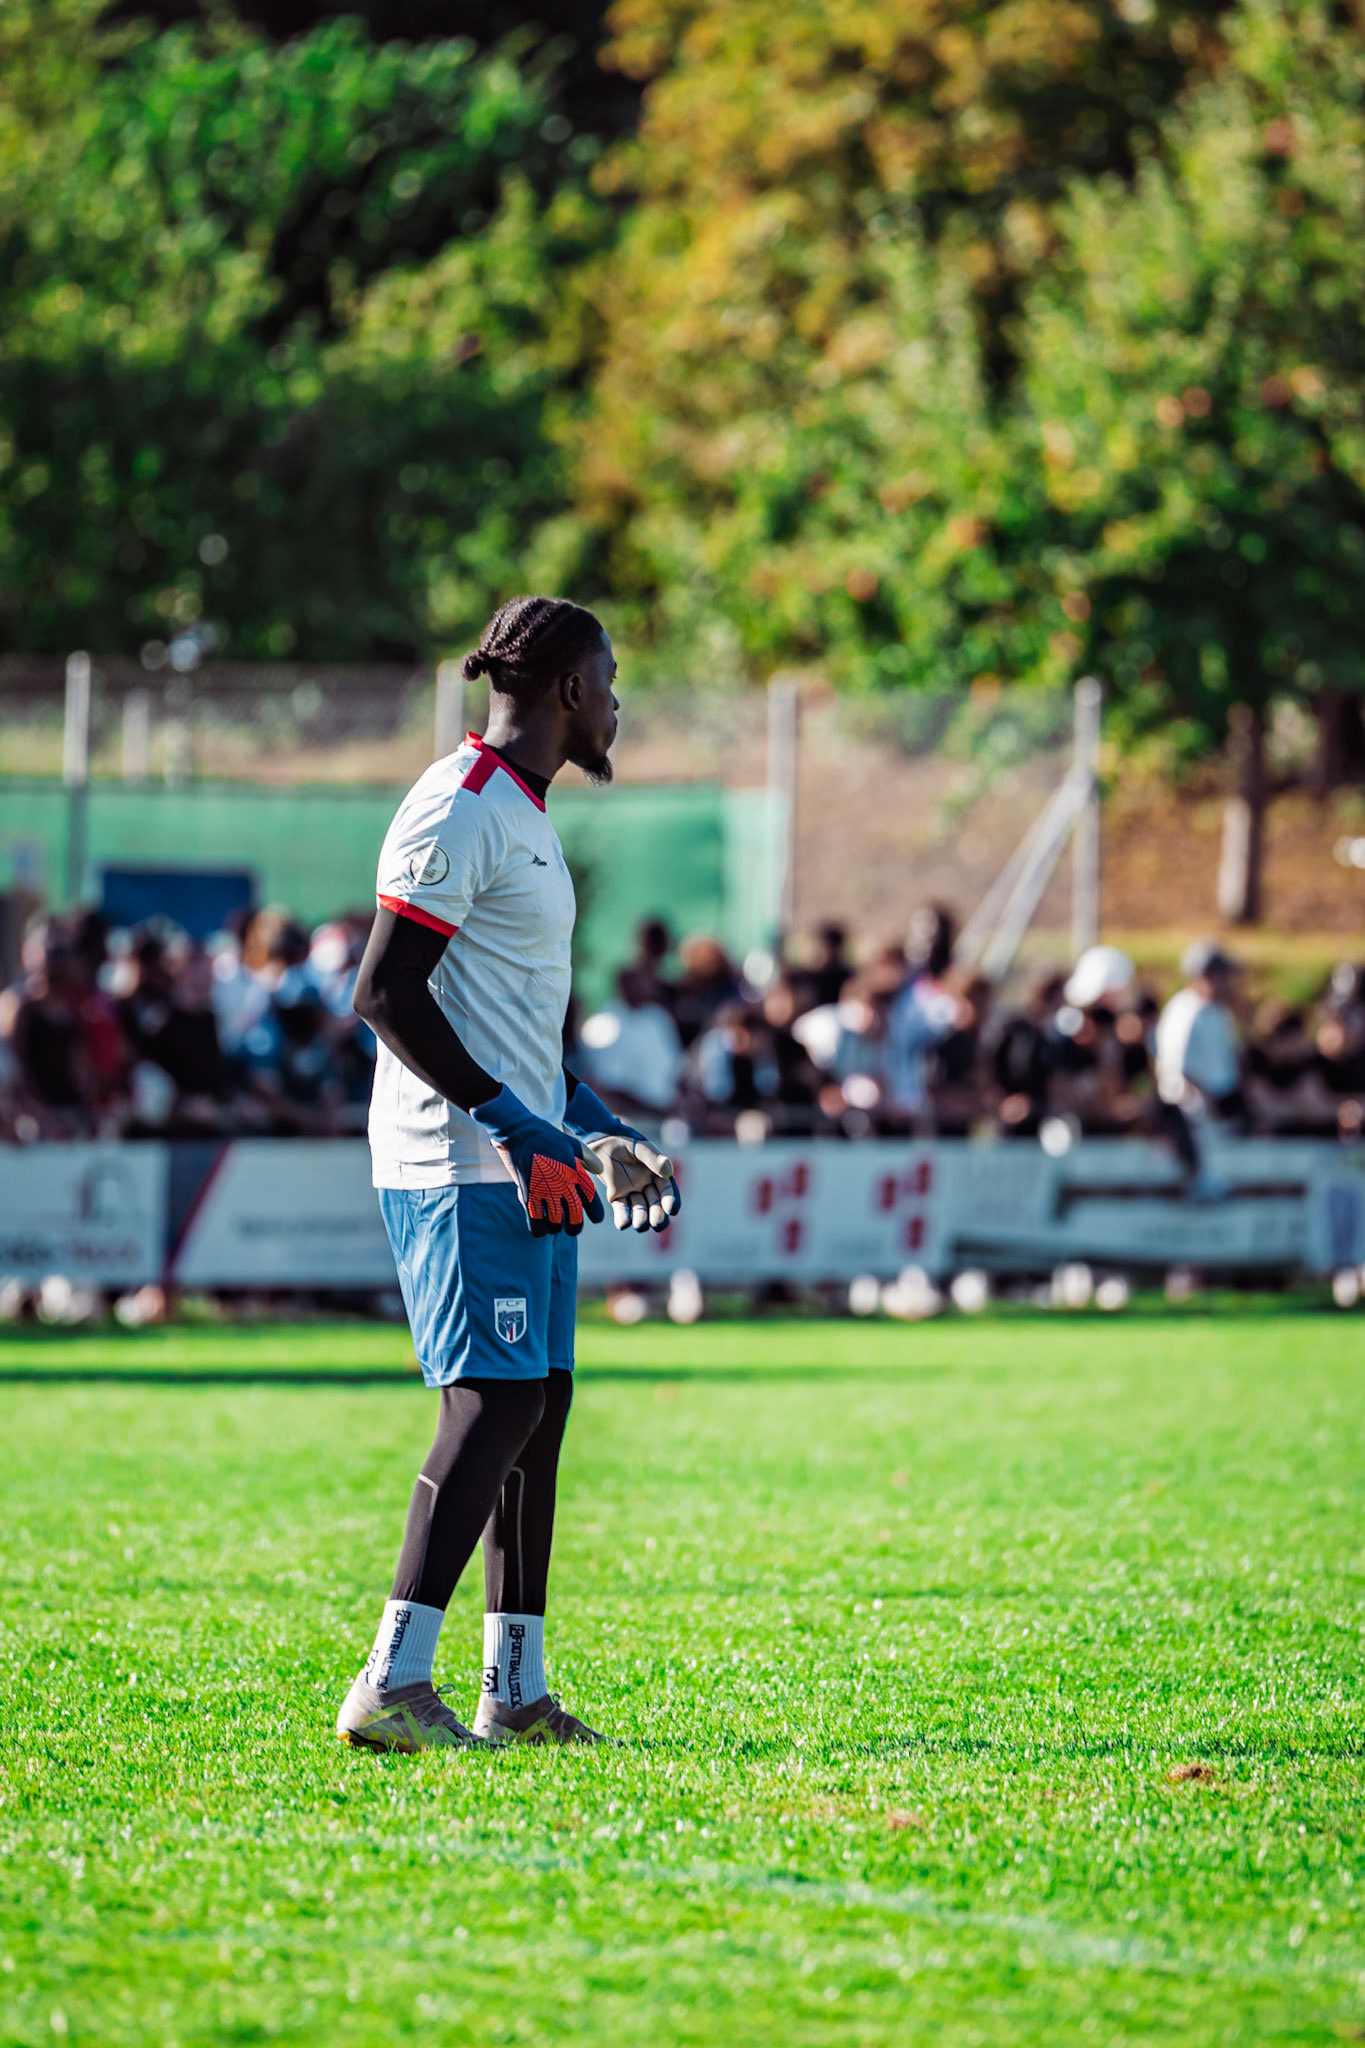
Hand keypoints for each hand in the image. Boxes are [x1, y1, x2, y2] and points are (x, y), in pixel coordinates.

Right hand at [470, 1085, 605, 1236]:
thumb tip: (600, 1170)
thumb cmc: (547, 1137)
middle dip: (574, 1227)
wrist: (521, 1132)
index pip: (591, 1200)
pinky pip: (535, 1222)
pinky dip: (538, 1229)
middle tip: (571, 1227)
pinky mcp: (528, 1194)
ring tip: (553, 1225)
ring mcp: (545, 1191)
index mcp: (574, 1173)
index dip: (596, 1213)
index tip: (595, 1219)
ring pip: (554, 1223)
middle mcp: (562, 1185)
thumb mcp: (572, 1143)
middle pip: (574, 1218)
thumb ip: (588, 1158)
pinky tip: (539, 1228)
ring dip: (554, 1227)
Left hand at [582, 1131, 680, 1231]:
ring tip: (639, 1225)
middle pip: (655, 1205)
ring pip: (640, 1210)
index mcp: (657, 1174)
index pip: (667, 1191)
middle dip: (657, 1215)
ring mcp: (631, 1192)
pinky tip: (622, 1224)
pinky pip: (621, 1209)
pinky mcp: (616, 1196)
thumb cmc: (624, 1142)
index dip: (671, 1201)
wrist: (602, 1140)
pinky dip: (623, 1218)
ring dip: (641, 1219)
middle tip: (657, 1223)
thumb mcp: (640, 1148)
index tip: (671, 1210)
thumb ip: (652, 1158)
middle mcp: (647, 1186)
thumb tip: (668, 1172)